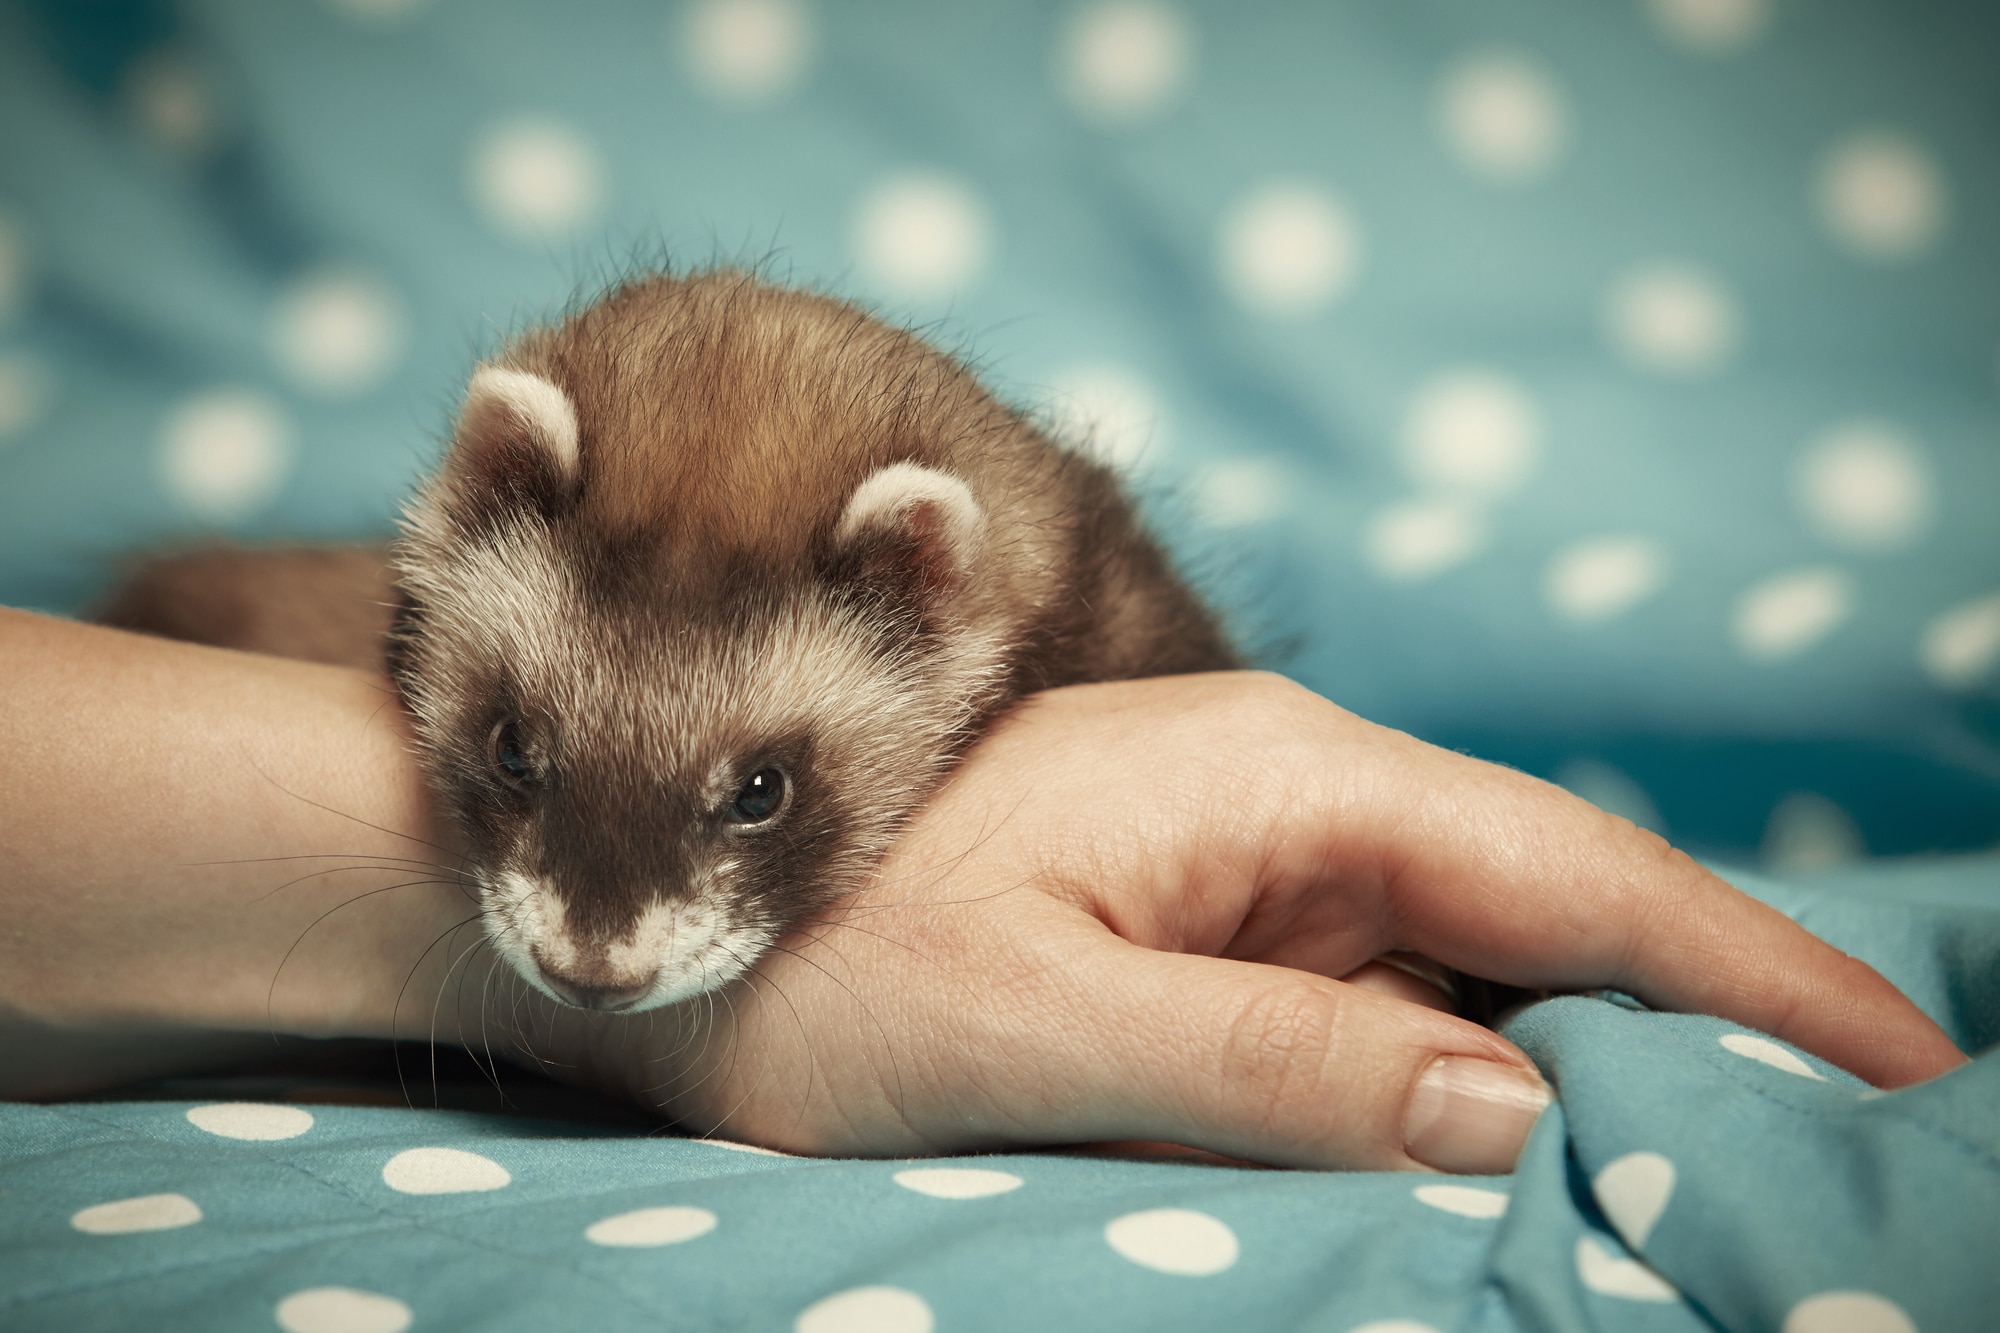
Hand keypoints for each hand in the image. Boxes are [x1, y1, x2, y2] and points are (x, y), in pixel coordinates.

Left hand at [534, 672, 1963, 1172]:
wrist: (682, 931)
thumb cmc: (831, 969)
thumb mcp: (1047, 1031)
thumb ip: (1278, 1056)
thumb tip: (1509, 1108)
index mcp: (1273, 777)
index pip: (1562, 865)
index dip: (1744, 962)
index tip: (1902, 1055)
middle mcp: (1287, 792)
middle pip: (1549, 903)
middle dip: (1702, 1012)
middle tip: (1856, 1135)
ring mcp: (1254, 854)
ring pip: (1476, 961)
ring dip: (1592, 1058)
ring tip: (1735, 1160)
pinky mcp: (1215, 919)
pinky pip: (1383, 997)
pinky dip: (1468, 1077)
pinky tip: (1528, 1154)